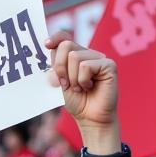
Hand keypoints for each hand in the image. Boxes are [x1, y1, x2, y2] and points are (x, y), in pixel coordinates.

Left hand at [47, 31, 118, 148]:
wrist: (90, 118)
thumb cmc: (78, 102)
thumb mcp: (61, 83)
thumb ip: (56, 67)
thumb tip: (49, 48)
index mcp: (77, 56)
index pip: (66, 38)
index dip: (56, 38)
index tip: (46, 44)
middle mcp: (89, 54)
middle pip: (67, 45)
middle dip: (60, 67)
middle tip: (66, 84)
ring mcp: (100, 59)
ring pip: (75, 57)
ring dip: (72, 78)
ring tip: (79, 88)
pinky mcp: (109, 65)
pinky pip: (86, 66)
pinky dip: (82, 80)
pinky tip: (89, 87)